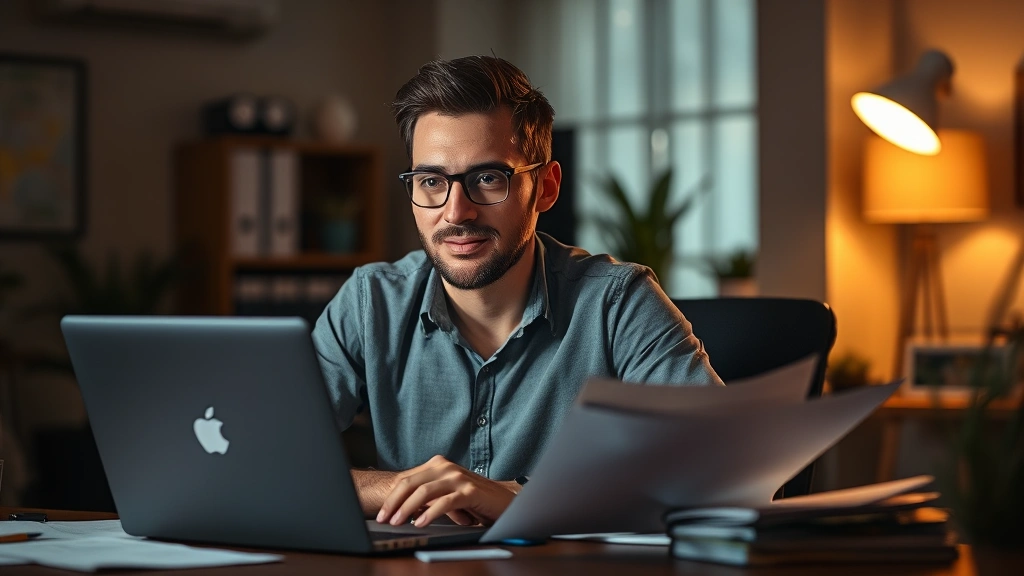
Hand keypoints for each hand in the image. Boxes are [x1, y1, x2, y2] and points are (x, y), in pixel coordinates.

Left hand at [375, 455, 517, 527]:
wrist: (504, 500)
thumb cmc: (473, 500)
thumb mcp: (446, 494)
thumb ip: (427, 496)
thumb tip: (401, 510)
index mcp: (438, 465)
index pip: (407, 480)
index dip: (391, 497)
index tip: (381, 514)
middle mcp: (446, 468)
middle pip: (411, 483)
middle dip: (394, 503)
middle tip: (384, 519)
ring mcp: (458, 478)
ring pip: (425, 491)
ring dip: (407, 508)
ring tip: (398, 522)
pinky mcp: (470, 492)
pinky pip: (445, 502)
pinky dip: (431, 513)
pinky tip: (421, 522)